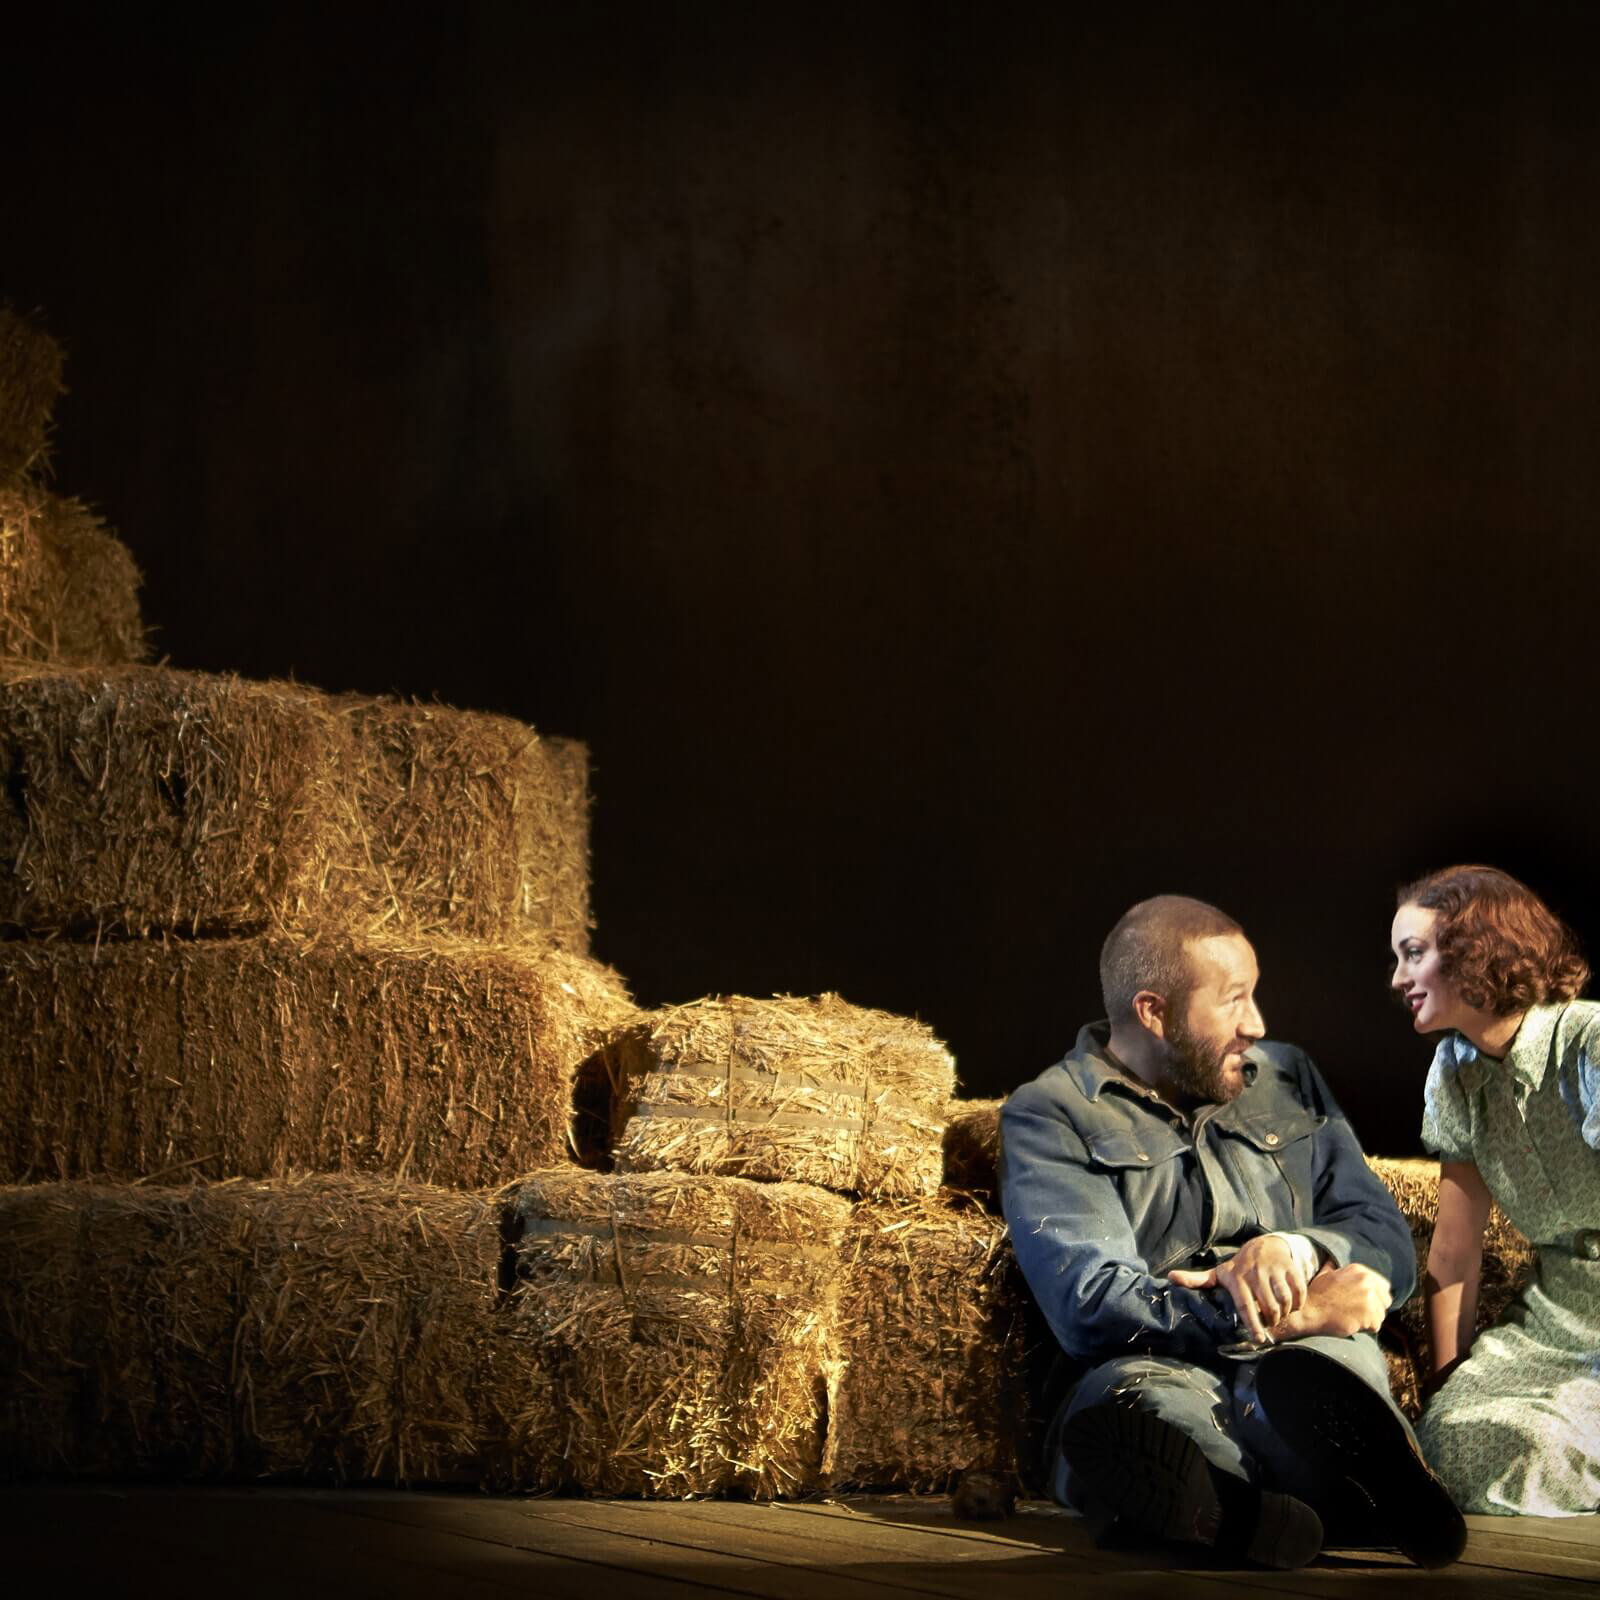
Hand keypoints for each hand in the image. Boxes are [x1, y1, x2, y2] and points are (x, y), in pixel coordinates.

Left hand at [1167, 1234, 1308, 1341]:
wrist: (1263, 1245)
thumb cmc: (1238, 1267)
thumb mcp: (1218, 1274)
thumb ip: (1197, 1280)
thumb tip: (1170, 1277)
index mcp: (1237, 1279)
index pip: (1245, 1306)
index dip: (1252, 1325)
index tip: (1258, 1340)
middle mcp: (1255, 1273)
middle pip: (1268, 1308)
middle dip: (1272, 1320)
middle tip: (1270, 1324)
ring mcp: (1273, 1269)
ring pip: (1285, 1301)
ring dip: (1286, 1312)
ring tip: (1280, 1315)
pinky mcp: (1290, 1267)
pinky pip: (1298, 1291)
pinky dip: (1299, 1302)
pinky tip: (1293, 1305)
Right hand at [1268, 1262, 1391, 1340]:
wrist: (1311, 1311)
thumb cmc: (1317, 1295)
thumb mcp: (1325, 1274)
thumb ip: (1334, 1266)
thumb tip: (1331, 1259)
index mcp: (1359, 1270)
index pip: (1382, 1285)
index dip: (1375, 1296)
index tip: (1363, 1303)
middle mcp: (1367, 1280)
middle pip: (1386, 1300)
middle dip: (1376, 1308)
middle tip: (1359, 1313)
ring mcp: (1370, 1297)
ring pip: (1381, 1314)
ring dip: (1369, 1319)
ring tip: (1352, 1318)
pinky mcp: (1370, 1314)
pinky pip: (1376, 1326)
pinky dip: (1366, 1328)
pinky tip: (1352, 1324)